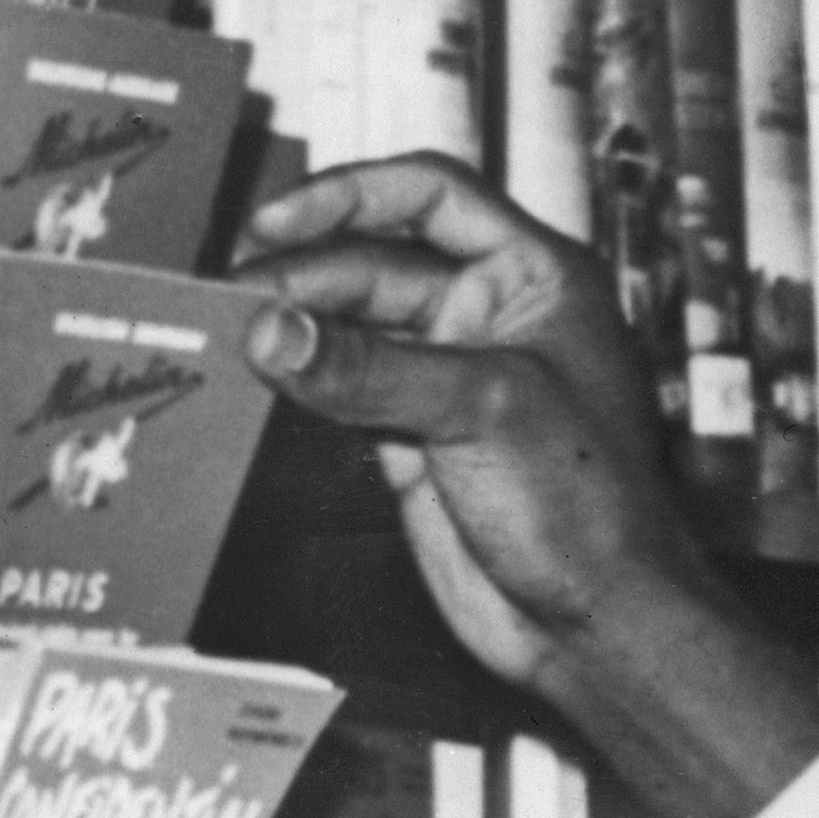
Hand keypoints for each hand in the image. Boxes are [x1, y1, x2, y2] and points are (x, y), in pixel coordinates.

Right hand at [230, 157, 724, 697]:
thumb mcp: (481, 411)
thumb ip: (369, 367)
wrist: (596, 624)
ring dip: (290, 326)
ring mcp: (451, 375)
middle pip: (373, 261)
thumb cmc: (586, 507)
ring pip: (350, 325)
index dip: (349, 193)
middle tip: (228, 299)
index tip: (273, 221)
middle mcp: (494, 315)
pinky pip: (340, 385)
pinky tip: (246, 375)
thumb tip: (268, 330)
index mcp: (537, 279)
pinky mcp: (414, 434)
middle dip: (302, 275)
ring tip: (222, 331)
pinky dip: (296, 378)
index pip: (432, 193)